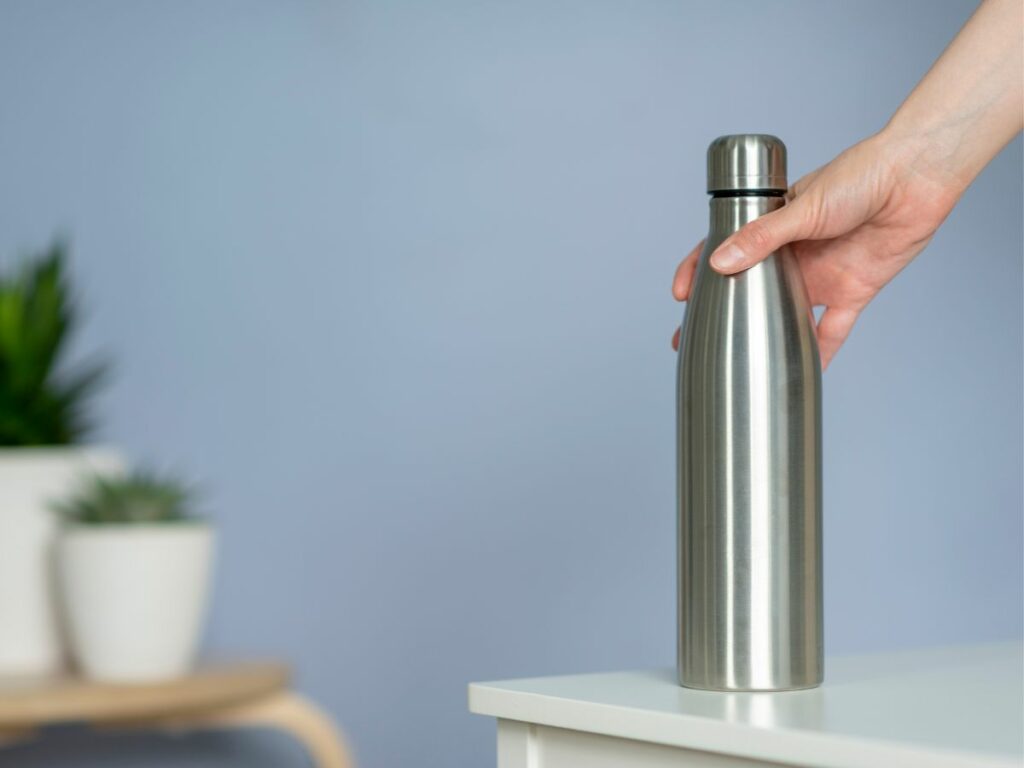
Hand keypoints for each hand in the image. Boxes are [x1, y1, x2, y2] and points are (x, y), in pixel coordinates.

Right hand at [671, 131, 964, 368]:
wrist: (916, 177)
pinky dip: (820, 351)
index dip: (699, 269)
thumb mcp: (802, 207)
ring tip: (739, 363)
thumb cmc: (860, 175)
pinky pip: (832, 329)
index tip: (681, 293)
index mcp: (774, 224)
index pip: (725, 247)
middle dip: (721, 312)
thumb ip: (761, 237)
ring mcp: (821, 274)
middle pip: (750, 288)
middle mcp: (794, 253)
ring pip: (786, 313)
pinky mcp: (853, 291)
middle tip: (692, 338)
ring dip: (764, 337)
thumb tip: (719, 264)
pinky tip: (805, 373)